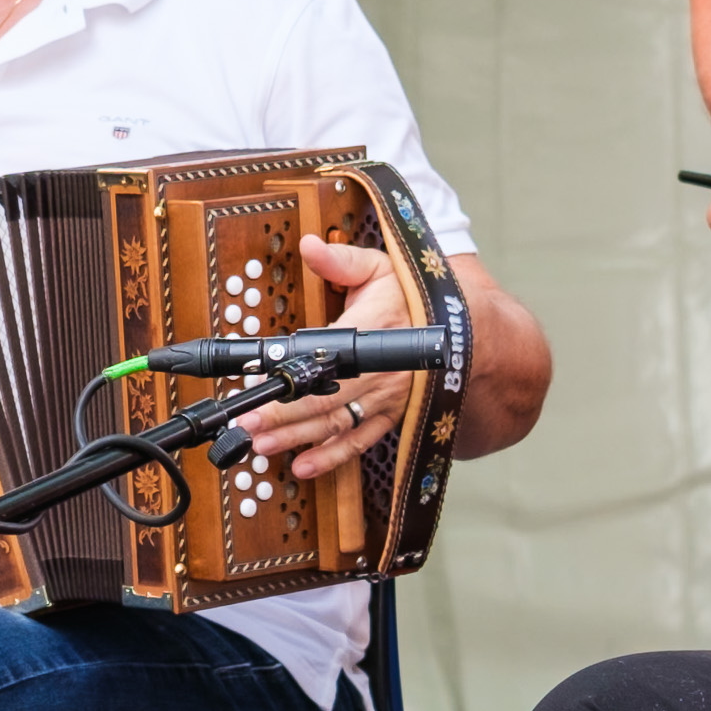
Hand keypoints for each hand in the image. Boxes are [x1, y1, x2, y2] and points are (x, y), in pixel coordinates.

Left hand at [238, 236, 419, 479]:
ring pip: (337, 424)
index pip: (323, 357)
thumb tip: (309, 245)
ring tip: (263, 445)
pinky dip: (331, 457)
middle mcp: (379, 370)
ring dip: (298, 438)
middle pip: (325, 399)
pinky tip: (304, 465)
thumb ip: (341, 261)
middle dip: (282, 416)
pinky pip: (359, 441)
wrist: (461, 330)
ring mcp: (385, 397)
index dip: (290, 376)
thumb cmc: (411, 298)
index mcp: (371, 331)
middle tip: (249, 426)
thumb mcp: (379, 268)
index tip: (258, 384)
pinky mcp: (389, 415)